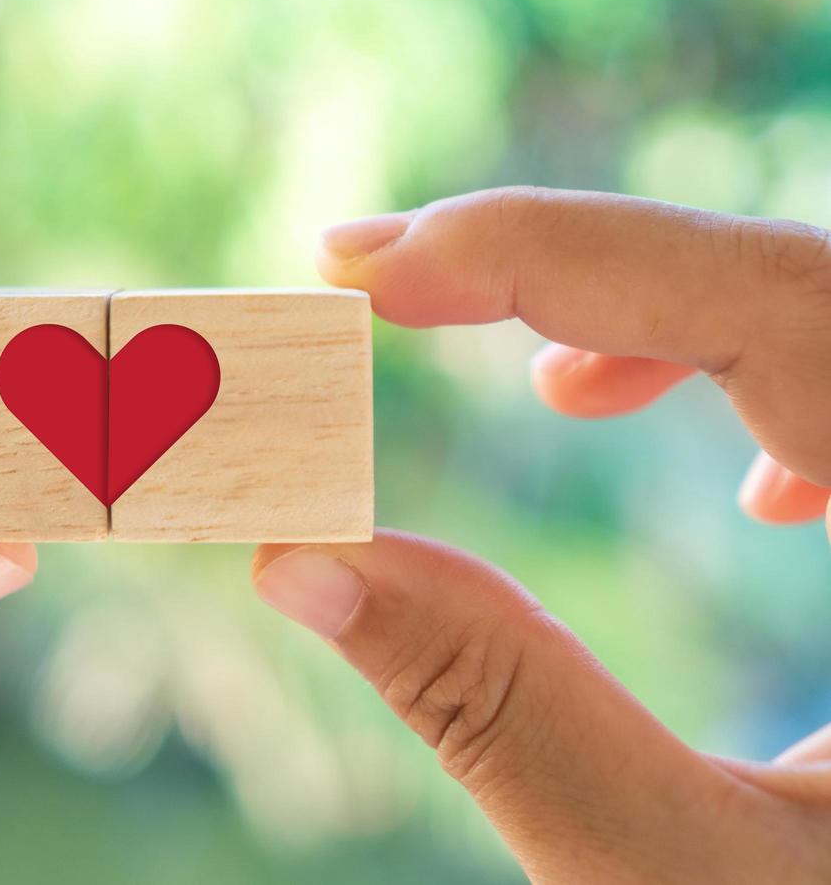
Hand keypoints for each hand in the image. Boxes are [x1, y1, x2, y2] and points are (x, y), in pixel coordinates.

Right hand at [254, 188, 830, 882]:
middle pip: (792, 283)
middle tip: (383, 274)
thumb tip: (300, 563)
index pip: (769, 302)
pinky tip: (749, 487)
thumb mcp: (686, 874)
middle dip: (578, 262)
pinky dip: (781, 400)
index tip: (374, 274)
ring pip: (830, 320)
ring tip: (543, 380)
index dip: (554, 255)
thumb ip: (503, 712)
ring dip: (671, 318)